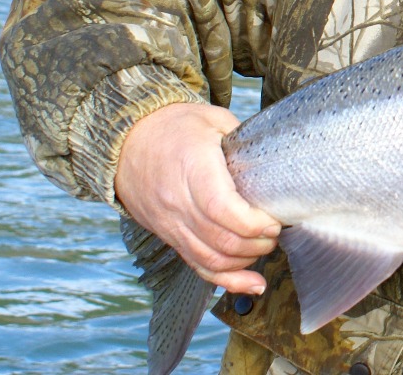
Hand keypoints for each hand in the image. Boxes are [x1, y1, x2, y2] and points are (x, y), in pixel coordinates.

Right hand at [114, 101, 280, 293]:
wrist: (127, 140)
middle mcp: (178, 202)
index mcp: (192, 168)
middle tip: (276, 230)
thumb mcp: (212, 119)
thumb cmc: (173, 126)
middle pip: (220, 240)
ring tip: (264, 246)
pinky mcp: (169, 236)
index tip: (274, 220)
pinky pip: (197, 266)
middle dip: (258, 242)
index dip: (253, 223)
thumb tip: (275, 157)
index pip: (221, 209)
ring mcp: (171, 223)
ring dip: (245, 261)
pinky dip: (226, 280)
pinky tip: (250, 283)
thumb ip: (243, 139)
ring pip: (210, 259)